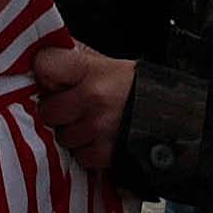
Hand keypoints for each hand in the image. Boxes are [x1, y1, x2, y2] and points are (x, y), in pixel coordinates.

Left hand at [26, 38, 136, 172]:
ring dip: (71, 133)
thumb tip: (41, 56)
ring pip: (62, 137)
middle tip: (72, 106)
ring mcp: (98, 128)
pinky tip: (98, 139)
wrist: (171, 114)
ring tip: (89, 122)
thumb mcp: (105, 63)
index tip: (53, 78)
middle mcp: (92, 98)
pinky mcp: (105, 153)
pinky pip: (79, 157)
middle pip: (47, 110)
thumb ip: (73, 59)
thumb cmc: (135, 87)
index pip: (44, 66)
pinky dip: (87, 151)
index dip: (45, 73)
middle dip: (57, 111)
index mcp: (90, 70)